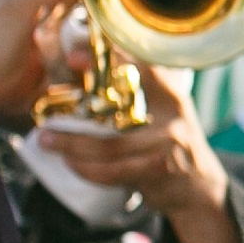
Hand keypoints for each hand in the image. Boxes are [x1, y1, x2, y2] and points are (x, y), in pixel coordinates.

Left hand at [38, 64, 240, 242]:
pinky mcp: (160, 168)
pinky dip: (87, 170)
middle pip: (115, 110)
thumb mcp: (159, 107)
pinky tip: (72, 164)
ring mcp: (168, 140)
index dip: (104, 57)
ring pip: (109, 146)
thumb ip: (129, 90)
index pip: (135, 64)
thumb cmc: (166, 140)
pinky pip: (114, 171)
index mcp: (166, 88)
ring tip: (48, 142)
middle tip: (44, 124)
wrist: (199, 184)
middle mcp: (170, 109)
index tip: (72, 58)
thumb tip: (73, 72)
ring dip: (72, 147)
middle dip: (75, 117)